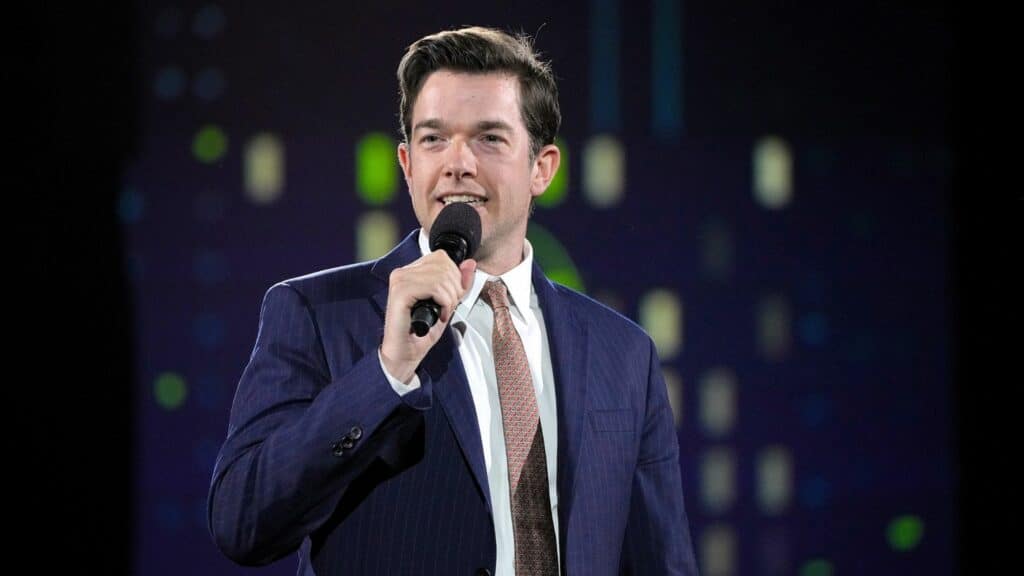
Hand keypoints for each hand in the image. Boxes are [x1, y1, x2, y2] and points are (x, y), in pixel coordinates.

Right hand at [380, 251, 475, 382]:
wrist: (405, 354)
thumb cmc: (422, 331)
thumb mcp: (447, 303)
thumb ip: (459, 283)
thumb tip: (470, 264)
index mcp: (411, 271)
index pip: (441, 257)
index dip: (454, 276)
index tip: (452, 297)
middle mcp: (402, 272)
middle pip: (443, 265)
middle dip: (454, 288)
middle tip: (449, 307)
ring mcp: (399, 281)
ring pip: (441, 276)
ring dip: (450, 298)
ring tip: (443, 312)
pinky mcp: (400, 293)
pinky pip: (434, 287)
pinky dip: (444, 302)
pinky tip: (439, 315)